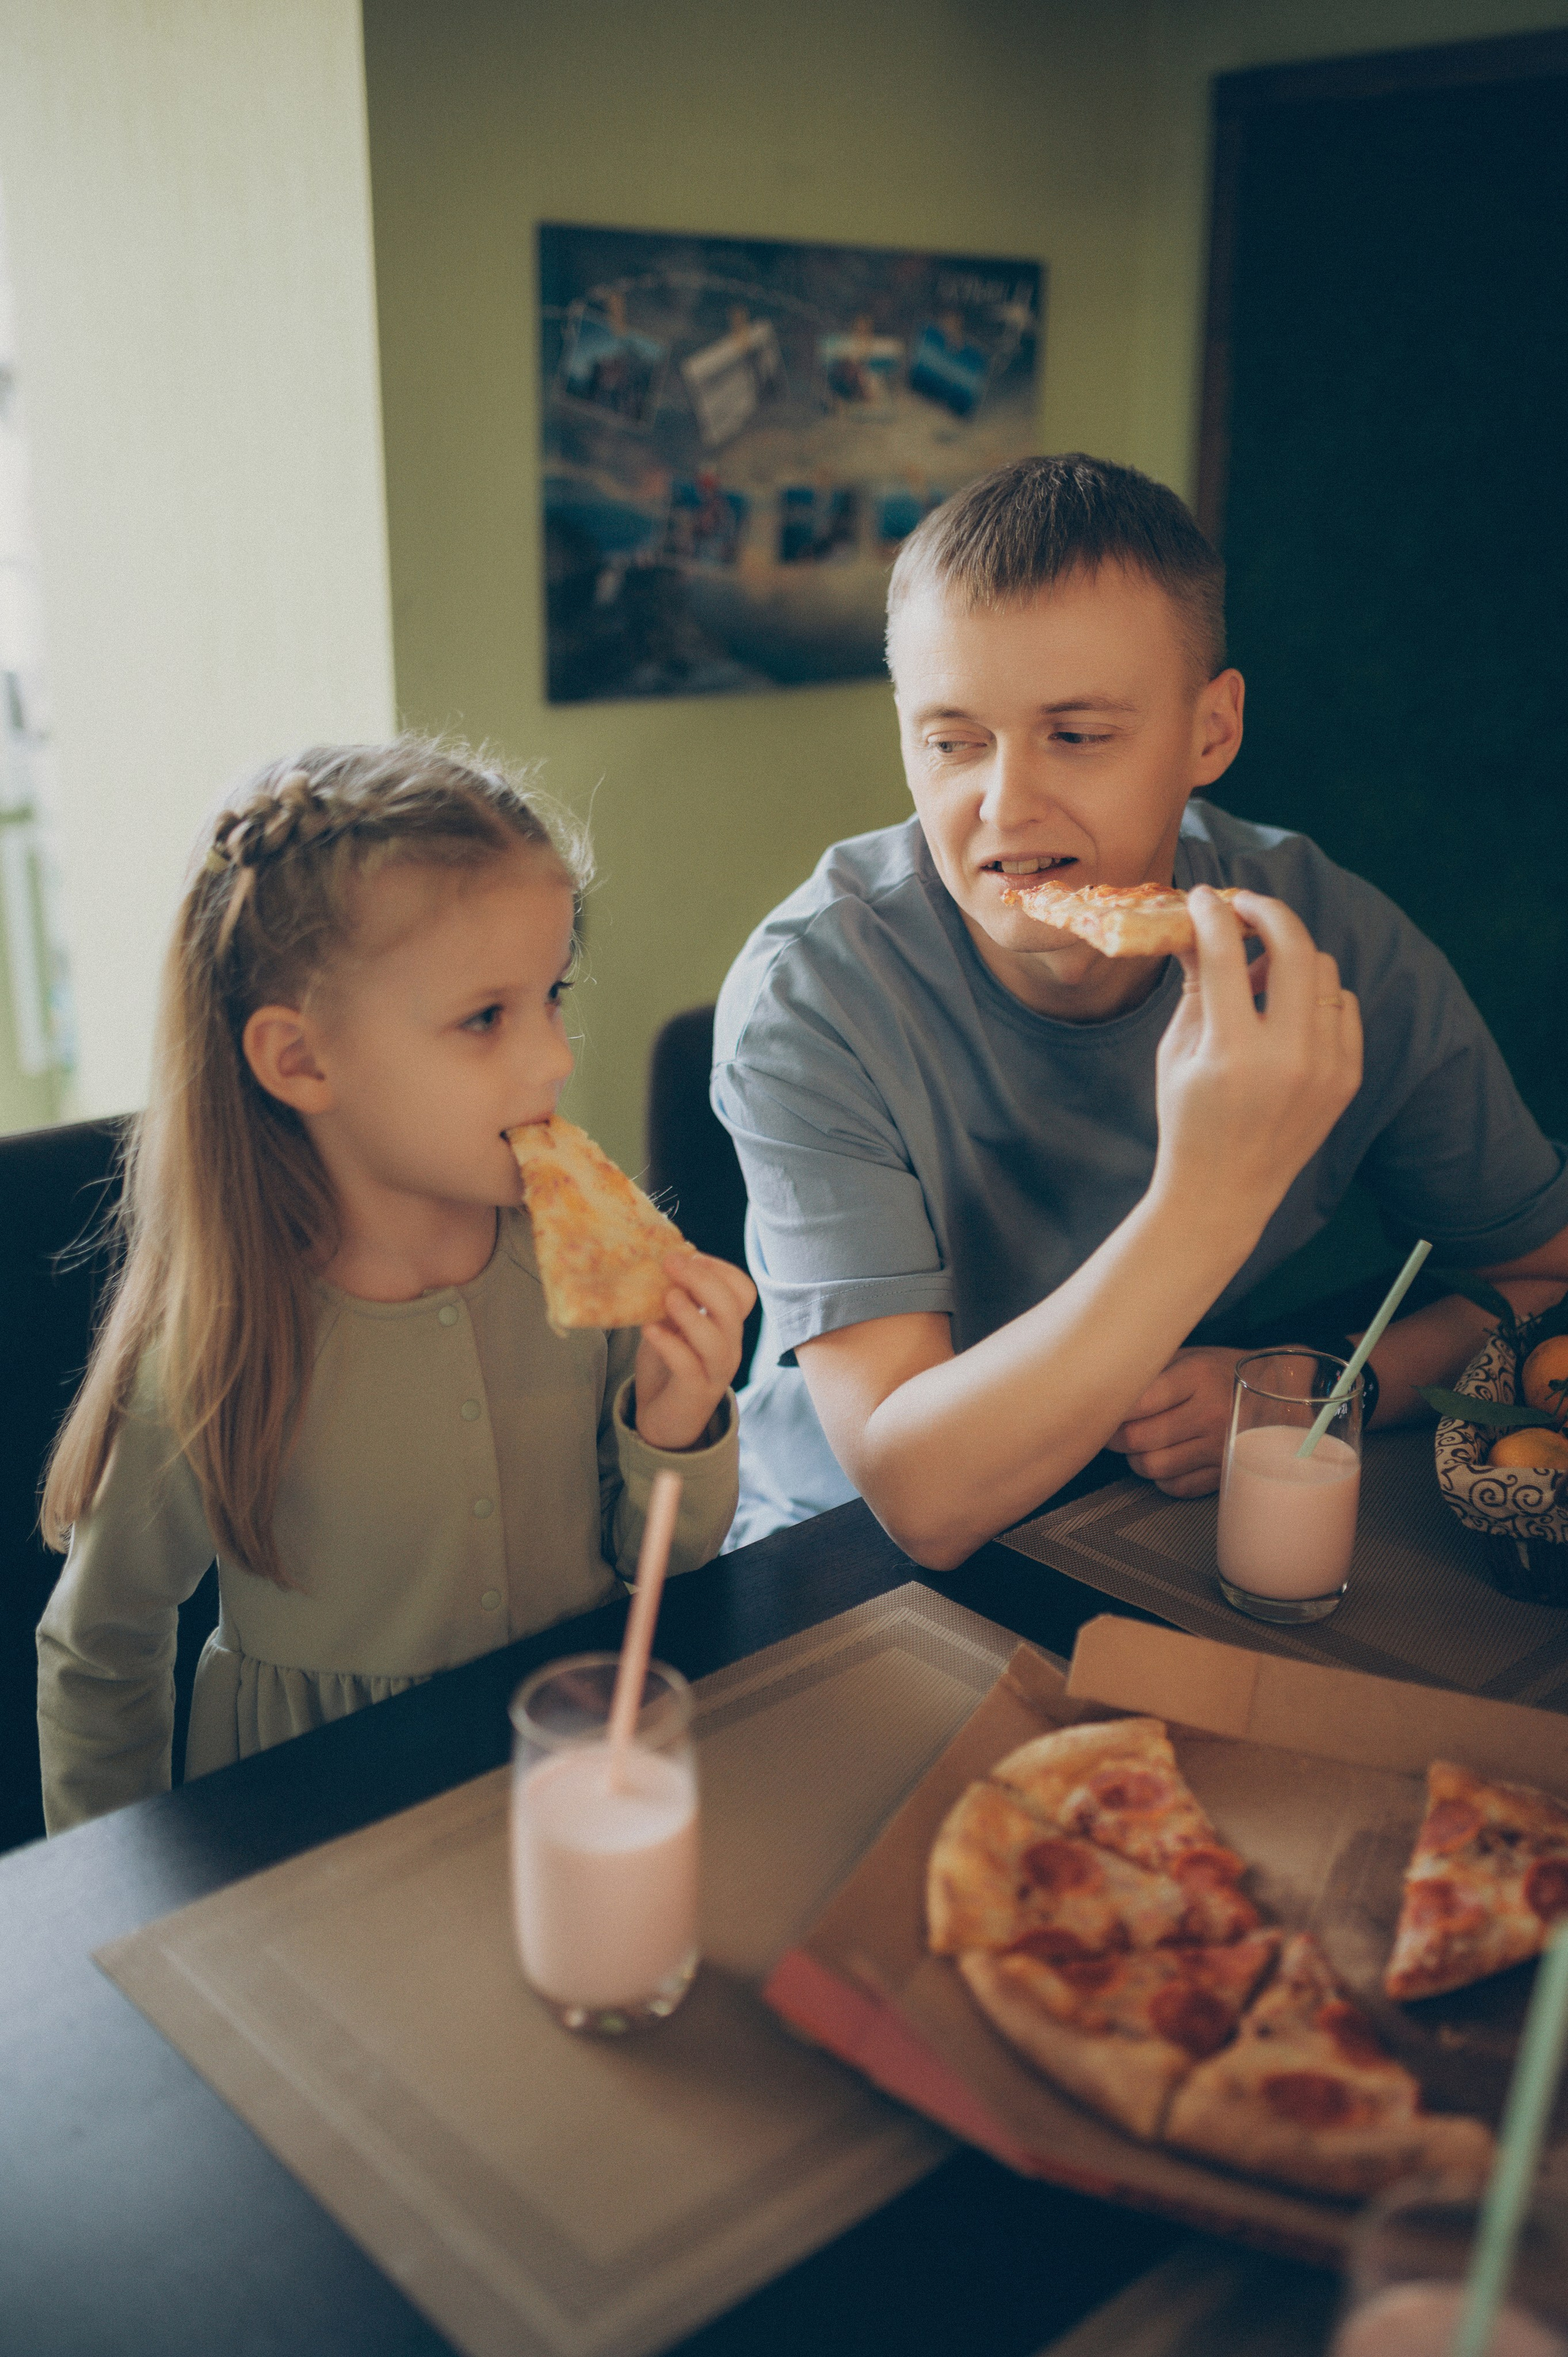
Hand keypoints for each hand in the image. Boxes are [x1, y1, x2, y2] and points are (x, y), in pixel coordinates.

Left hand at [634, 1251, 755, 1451]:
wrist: (663, 1422)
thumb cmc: (669, 1366)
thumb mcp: (670, 1325)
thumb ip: (672, 1299)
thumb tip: (664, 1260)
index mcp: (727, 1326)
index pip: (743, 1290)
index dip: (719, 1268)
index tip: (688, 1255)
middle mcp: (729, 1346)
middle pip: (732, 1306)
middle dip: (702, 1279)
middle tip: (671, 1262)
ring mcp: (716, 1371)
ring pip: (716, 1338)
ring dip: (691, 1312)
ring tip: (666, 1296)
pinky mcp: (696, 1392)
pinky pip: (689, 1365)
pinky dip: (670, 1344)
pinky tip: (650, 1329)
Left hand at [1108, 1347, 1242, 1496]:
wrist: (1279, 1393)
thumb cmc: (1222, 1372)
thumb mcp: (1189, 1356)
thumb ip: (1151, 1370)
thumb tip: (1105, 1387)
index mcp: (1197, 1377)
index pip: (1138, 1403)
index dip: (1110, 1412)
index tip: (1102, 1411)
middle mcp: (1210, 1413)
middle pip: (1139, 1439)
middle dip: (1116, 1438)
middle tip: (1113, 1431)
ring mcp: (1219, 1446)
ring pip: (1154, 1467)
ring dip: (1136, 1460)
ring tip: (1139, 1446)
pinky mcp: (1225, 1471)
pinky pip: (1177, 1486)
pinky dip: (1163, 1478)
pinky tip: (1166, 1459)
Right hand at [1153, 888, 1362, 1236]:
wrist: (1224, 1193)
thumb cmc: (1188, 1119)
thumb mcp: (1176, 1052)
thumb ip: (1196, 986)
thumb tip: (1204, 926)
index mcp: (1231, 1052)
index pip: (1226, 954)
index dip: (1214, 912)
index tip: (1205, 896)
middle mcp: (1287, 1057)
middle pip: (1294, 947)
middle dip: (1268, 913)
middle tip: (1244, 907)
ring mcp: (1325, 1068)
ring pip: (1324, 970)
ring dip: (1290, 958)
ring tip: (1257, 979)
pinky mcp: (1348, 1077)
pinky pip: (1344, 1006)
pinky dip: (1316, 997)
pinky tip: (1286, 1013)